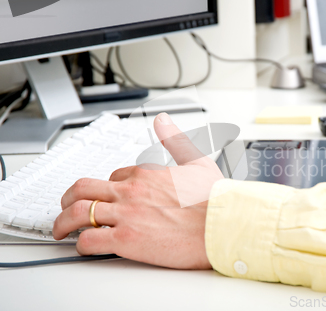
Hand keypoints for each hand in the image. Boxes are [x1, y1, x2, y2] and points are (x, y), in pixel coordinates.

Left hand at [53, 113, 223, 268]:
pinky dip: (81, 244)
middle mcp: (130, 191)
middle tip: (64, 207)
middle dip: (68, 198)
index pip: (113, 178)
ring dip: (63, 222)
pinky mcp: (126, 239)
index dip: (107, 189)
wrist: (222, 225)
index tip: (106, 198)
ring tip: (61, 230)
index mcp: (145, 173)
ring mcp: (126, 214)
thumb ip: (175, 139)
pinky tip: (84, 246)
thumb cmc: (214, 200)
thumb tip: (163, 120)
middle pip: (83, 189)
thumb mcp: (197, 160)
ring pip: (77, 213)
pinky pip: (89, 239)